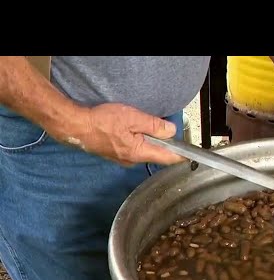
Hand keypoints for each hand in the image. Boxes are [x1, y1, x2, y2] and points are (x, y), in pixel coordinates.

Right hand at [53, 103, 184, 165]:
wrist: (75, 127)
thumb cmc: (102, 122)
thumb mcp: (132, 118)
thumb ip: (154, 125)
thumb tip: (171, 131)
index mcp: (140, 153)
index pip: (168, 159)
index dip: (181, 156)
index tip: (191, 154)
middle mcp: (133, 160)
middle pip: (157, 154)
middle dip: (163, 144)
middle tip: (165, 130)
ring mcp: (123, 159)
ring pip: (144, 151)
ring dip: (149, 142)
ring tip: (144, 127)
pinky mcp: (116, 155)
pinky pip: (134, 149)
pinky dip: (137, 141)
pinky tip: (130, 131)